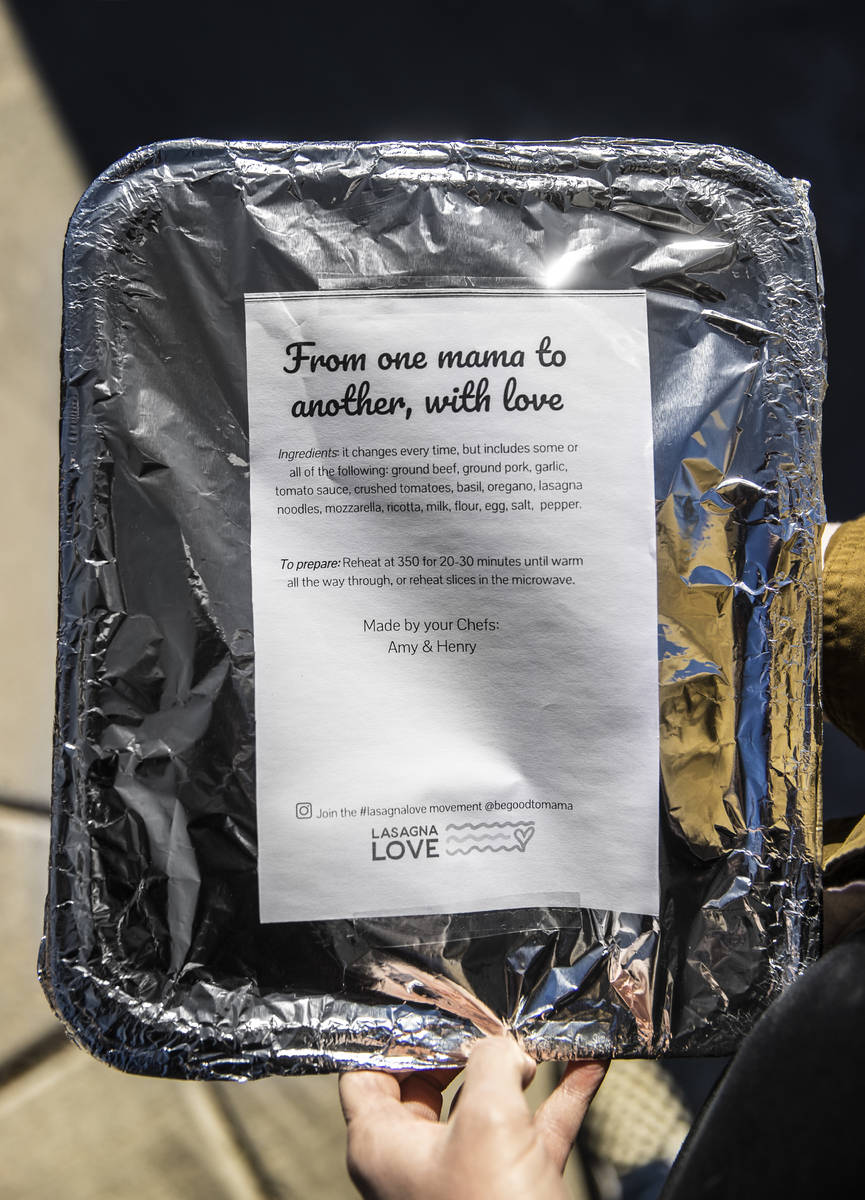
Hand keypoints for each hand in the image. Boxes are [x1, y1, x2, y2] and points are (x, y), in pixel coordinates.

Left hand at [339, 1037, 607, 1199]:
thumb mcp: (487, 1121)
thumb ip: (491, 1063)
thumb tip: (505, 1049)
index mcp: (383, 1145)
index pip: (368, 1071)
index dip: (397, 1034)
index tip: (432, 1003)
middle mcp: (418, 1160)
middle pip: (432, 1081)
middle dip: (467, 1044)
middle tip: (493, 1016)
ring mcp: (468, 1176)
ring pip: (489, 1104)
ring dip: (520, 1066)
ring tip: (540, 1030)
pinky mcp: (514, 1189)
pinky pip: (534, 1129)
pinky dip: (559, 1097)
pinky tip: (588, 1063)